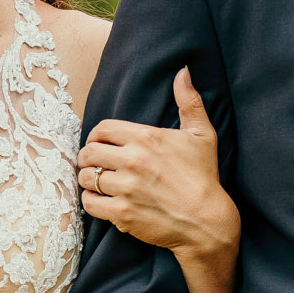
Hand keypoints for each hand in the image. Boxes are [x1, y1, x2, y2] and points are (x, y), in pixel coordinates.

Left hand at [78, 68, 239, 260]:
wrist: (207, 221)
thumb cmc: (204, 177)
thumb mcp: (202, 135)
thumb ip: (189, 101)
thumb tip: (183, 71)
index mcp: (147, 138)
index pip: (102, 129)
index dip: (96, 136)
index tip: (99, 144)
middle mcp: (133, 160)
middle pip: (89, 152)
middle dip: (87, 157)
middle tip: (93, 163)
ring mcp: (126, 188)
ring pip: (86, 177)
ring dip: (87, 179)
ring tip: (95, 181)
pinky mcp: (122, 213)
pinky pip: (89, 203)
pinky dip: (90, 201)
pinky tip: (99, 200)